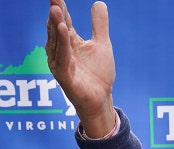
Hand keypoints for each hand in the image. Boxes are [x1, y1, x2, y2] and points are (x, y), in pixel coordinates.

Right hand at [46, 0, 114, 137]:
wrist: (101, 98)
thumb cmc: (98, 74)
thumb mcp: (102, 44)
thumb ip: (99, 25)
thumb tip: (98, 3)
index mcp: (70, 42)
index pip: (64, 21)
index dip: (61, 8)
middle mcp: (62, 51)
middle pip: (57, 29)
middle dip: (55, 13)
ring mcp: (60, 63)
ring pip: (57, 41)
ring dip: (56, 25)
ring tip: (55, 9)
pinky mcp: (63, 75)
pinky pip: (61, 57)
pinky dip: (62, 43)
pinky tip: (63, 29)